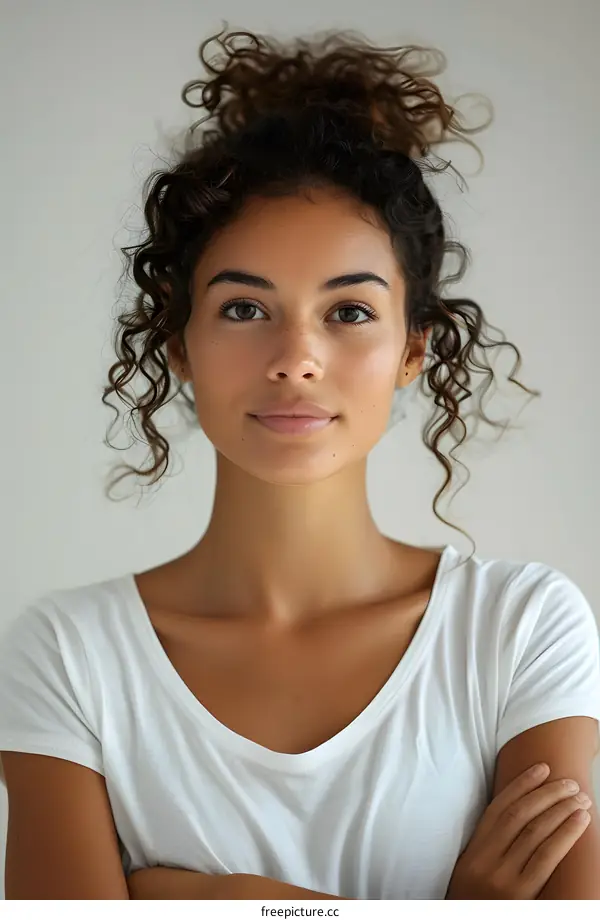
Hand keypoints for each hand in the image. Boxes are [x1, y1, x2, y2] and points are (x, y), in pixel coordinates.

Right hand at [446, 762, 591, 898]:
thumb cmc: (474, 906)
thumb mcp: (473, 875)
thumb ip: (489, 850)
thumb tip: (520, 821)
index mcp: (473, 853)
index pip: (499, 808)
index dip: (522, 785)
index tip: (542, 768)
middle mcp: (486, 861)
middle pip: (520, 816)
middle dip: (547, 794)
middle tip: (570, 783)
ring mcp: (503, 879)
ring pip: (535, 832)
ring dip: (561, 810)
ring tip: (581, 799)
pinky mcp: (520, 896)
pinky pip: (546, 858)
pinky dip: (564, 835)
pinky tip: (579, 822)